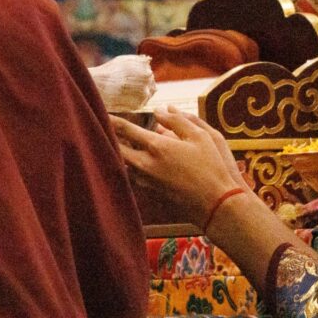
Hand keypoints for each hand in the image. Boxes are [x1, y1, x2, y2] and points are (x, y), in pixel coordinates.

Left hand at [110, 106, 247, 228]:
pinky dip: (127, 166)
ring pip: (122, 163)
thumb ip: (178, 120)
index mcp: (157, 147)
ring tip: (112, 141)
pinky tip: (130, 161)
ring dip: (116, 152)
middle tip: (100, 126)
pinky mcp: (151, 193)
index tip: (100, 111)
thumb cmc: (212, 168)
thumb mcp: (200, 136)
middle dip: (107, 136)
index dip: (110, 119)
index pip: (124, 129)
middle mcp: (146, 164)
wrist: (217, 206)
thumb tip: (160, 110)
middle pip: (115, 148)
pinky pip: (132, 176)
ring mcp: (146, 181)